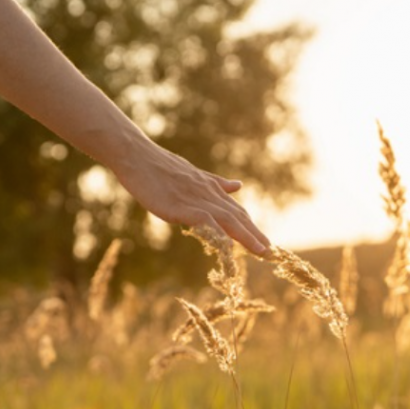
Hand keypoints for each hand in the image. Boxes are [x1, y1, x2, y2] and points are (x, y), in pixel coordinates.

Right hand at [114, 140, 270, 255]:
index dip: (252, 227)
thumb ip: (216, 184)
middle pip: (238, 217)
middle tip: (271, 252)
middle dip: (255, 235)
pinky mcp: (182, 206)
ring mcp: (196, 199)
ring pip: (227, 220)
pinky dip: (218, 233)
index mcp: (211, 189)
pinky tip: (229, 246)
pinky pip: (205, 221)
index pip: (237, 211)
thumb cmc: (161, 166)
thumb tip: (238, 186)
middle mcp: (209, 194)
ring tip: (261, 251)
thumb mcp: (194, 175)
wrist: (138, 156)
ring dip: (246, 236)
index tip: (265, 242)